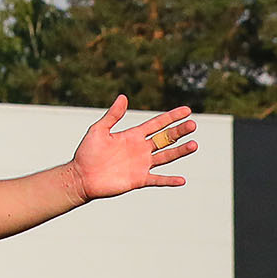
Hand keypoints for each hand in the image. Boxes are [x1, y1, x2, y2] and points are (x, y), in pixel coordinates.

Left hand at [69, 97, 196, 200]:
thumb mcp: (99, 130)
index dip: (171, 117)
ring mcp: (141, 164)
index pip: (157, 124)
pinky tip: (182, 180)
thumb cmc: (88, 152)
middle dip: (179, 131)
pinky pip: (157, 179)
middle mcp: (140, 149)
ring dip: (180, 151)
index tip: (187, 110)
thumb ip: (112, 115)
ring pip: (166, 156)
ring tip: (194, 145)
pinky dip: (169, 180)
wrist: (82, 176)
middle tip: (193, 125)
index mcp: (133, 135)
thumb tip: (123, 97)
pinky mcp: (138, 179)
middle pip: (165, 139)